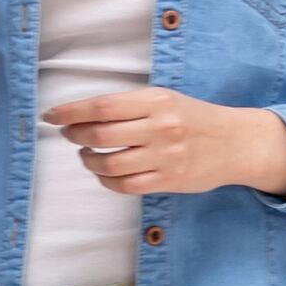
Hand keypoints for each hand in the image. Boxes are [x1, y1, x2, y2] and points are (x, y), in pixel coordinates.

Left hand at [42, 87, 285, 199]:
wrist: (235, 143)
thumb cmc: (193, 118)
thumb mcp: (165, 99)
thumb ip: (129, 106)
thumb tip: (82, 115)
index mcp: (156, 101)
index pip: (102, 106)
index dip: (70, 112)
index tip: (50, 115)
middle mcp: (160, 128)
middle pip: (101, 136)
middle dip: (75, 136)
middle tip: (69, 134)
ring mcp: (165, 157)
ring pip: (110, 165)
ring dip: (89, 161)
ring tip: (87, 155)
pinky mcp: (169, 181)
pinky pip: (126, 186)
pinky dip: (107, 181)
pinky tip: (104, 173)